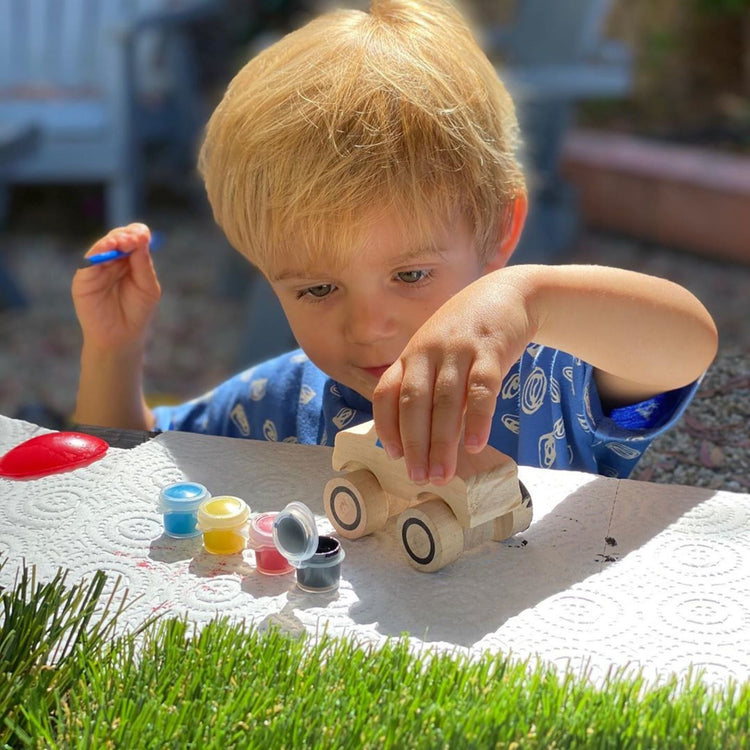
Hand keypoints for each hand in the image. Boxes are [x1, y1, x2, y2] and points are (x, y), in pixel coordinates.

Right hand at [72, 224, 161, 350]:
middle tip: (134, 239)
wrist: (121, 337)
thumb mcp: (148, 287)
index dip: (138, 234)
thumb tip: (142, 239)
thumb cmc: (137, 312)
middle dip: (126, 236)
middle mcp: (113, 261)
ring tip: (123, 243)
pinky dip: (98, 252)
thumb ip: (143, 265)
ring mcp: (97, 268)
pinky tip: (107, 248)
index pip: (133, 238)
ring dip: (113, 241)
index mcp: (131, 261)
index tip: (144, 235)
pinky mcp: (84, 279)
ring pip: (103, 246)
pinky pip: (89, 261)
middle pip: (117, 237)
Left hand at [373, 270, 535, 485]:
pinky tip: (475, 444)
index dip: (386, 426)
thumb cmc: (467, 334)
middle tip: (419, 478)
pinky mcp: (490, 349)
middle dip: (414, 443)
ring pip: (445, 401)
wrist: (508, 295)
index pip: (386, 393)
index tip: (394, 456)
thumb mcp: (437, 353)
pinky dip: (477, 418)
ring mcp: (458, 349)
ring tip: (443, 473)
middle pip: (413, 402)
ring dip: (442, 441)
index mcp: (411, 356)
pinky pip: (482, 388)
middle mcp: (428, 351)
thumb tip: (419, 439)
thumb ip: (427, 387)